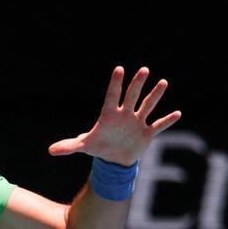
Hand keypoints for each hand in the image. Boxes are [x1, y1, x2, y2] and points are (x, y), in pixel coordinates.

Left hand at [48, 66, 181, 165]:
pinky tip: (177, 113)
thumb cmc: (98, 147)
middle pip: (132, 96)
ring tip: (163, 82)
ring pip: (147, 106)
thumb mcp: (83, 146)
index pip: (112, 96)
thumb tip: (50, 150)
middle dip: (137, 84)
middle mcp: (125, 114)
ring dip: (155, 95)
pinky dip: (167, 121)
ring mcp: (137, 122)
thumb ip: (68, 146)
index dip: (115, 84)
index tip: (119, 69)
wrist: (114, 159)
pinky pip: (158, 125)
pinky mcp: (146, 133)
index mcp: (109, 115)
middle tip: (144, 70)